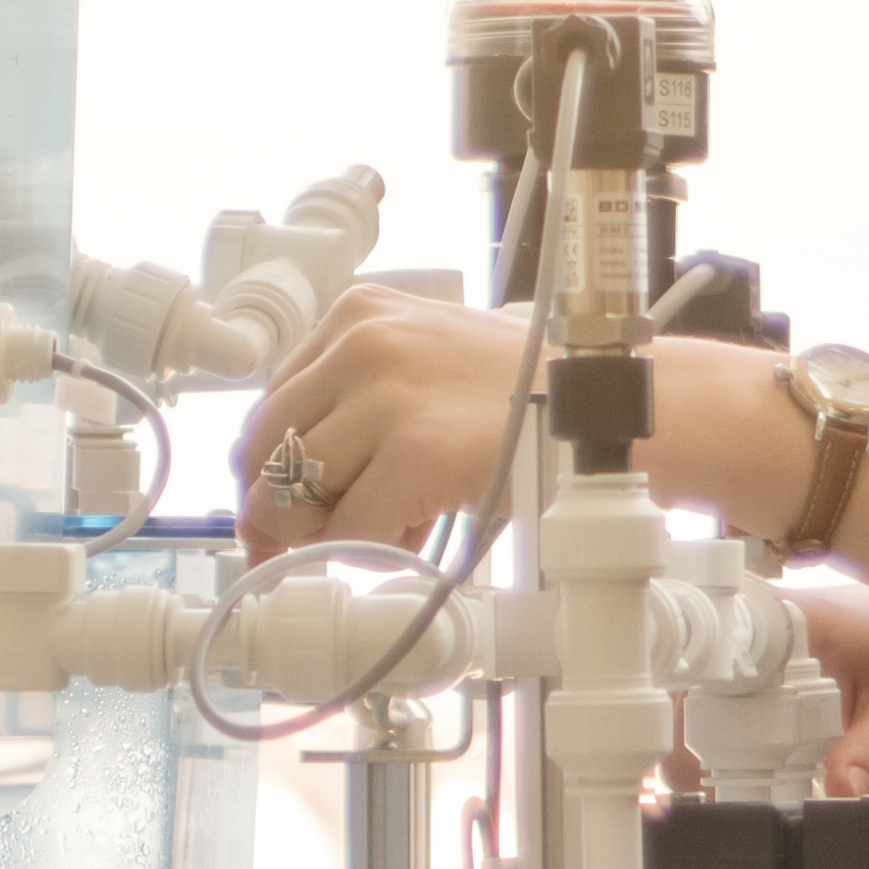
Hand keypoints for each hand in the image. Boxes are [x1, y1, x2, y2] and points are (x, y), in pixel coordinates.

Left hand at [239, 283, 524, 555]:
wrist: (604, 407)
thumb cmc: (526, 396)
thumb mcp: (425, 366)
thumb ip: (357, 407)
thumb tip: (287, 497)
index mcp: (358, 315)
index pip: (272, 405)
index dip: (273, 469)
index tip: (288, 508)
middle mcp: (362, 342)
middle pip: (264, 448)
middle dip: (279, 508)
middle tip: (309, 540)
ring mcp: (387, 395)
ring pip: (294, 494)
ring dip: (328, 532)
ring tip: (384, 531)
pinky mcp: (417, 452)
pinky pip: (349, 530)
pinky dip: (371, 553)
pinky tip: (413, 539)